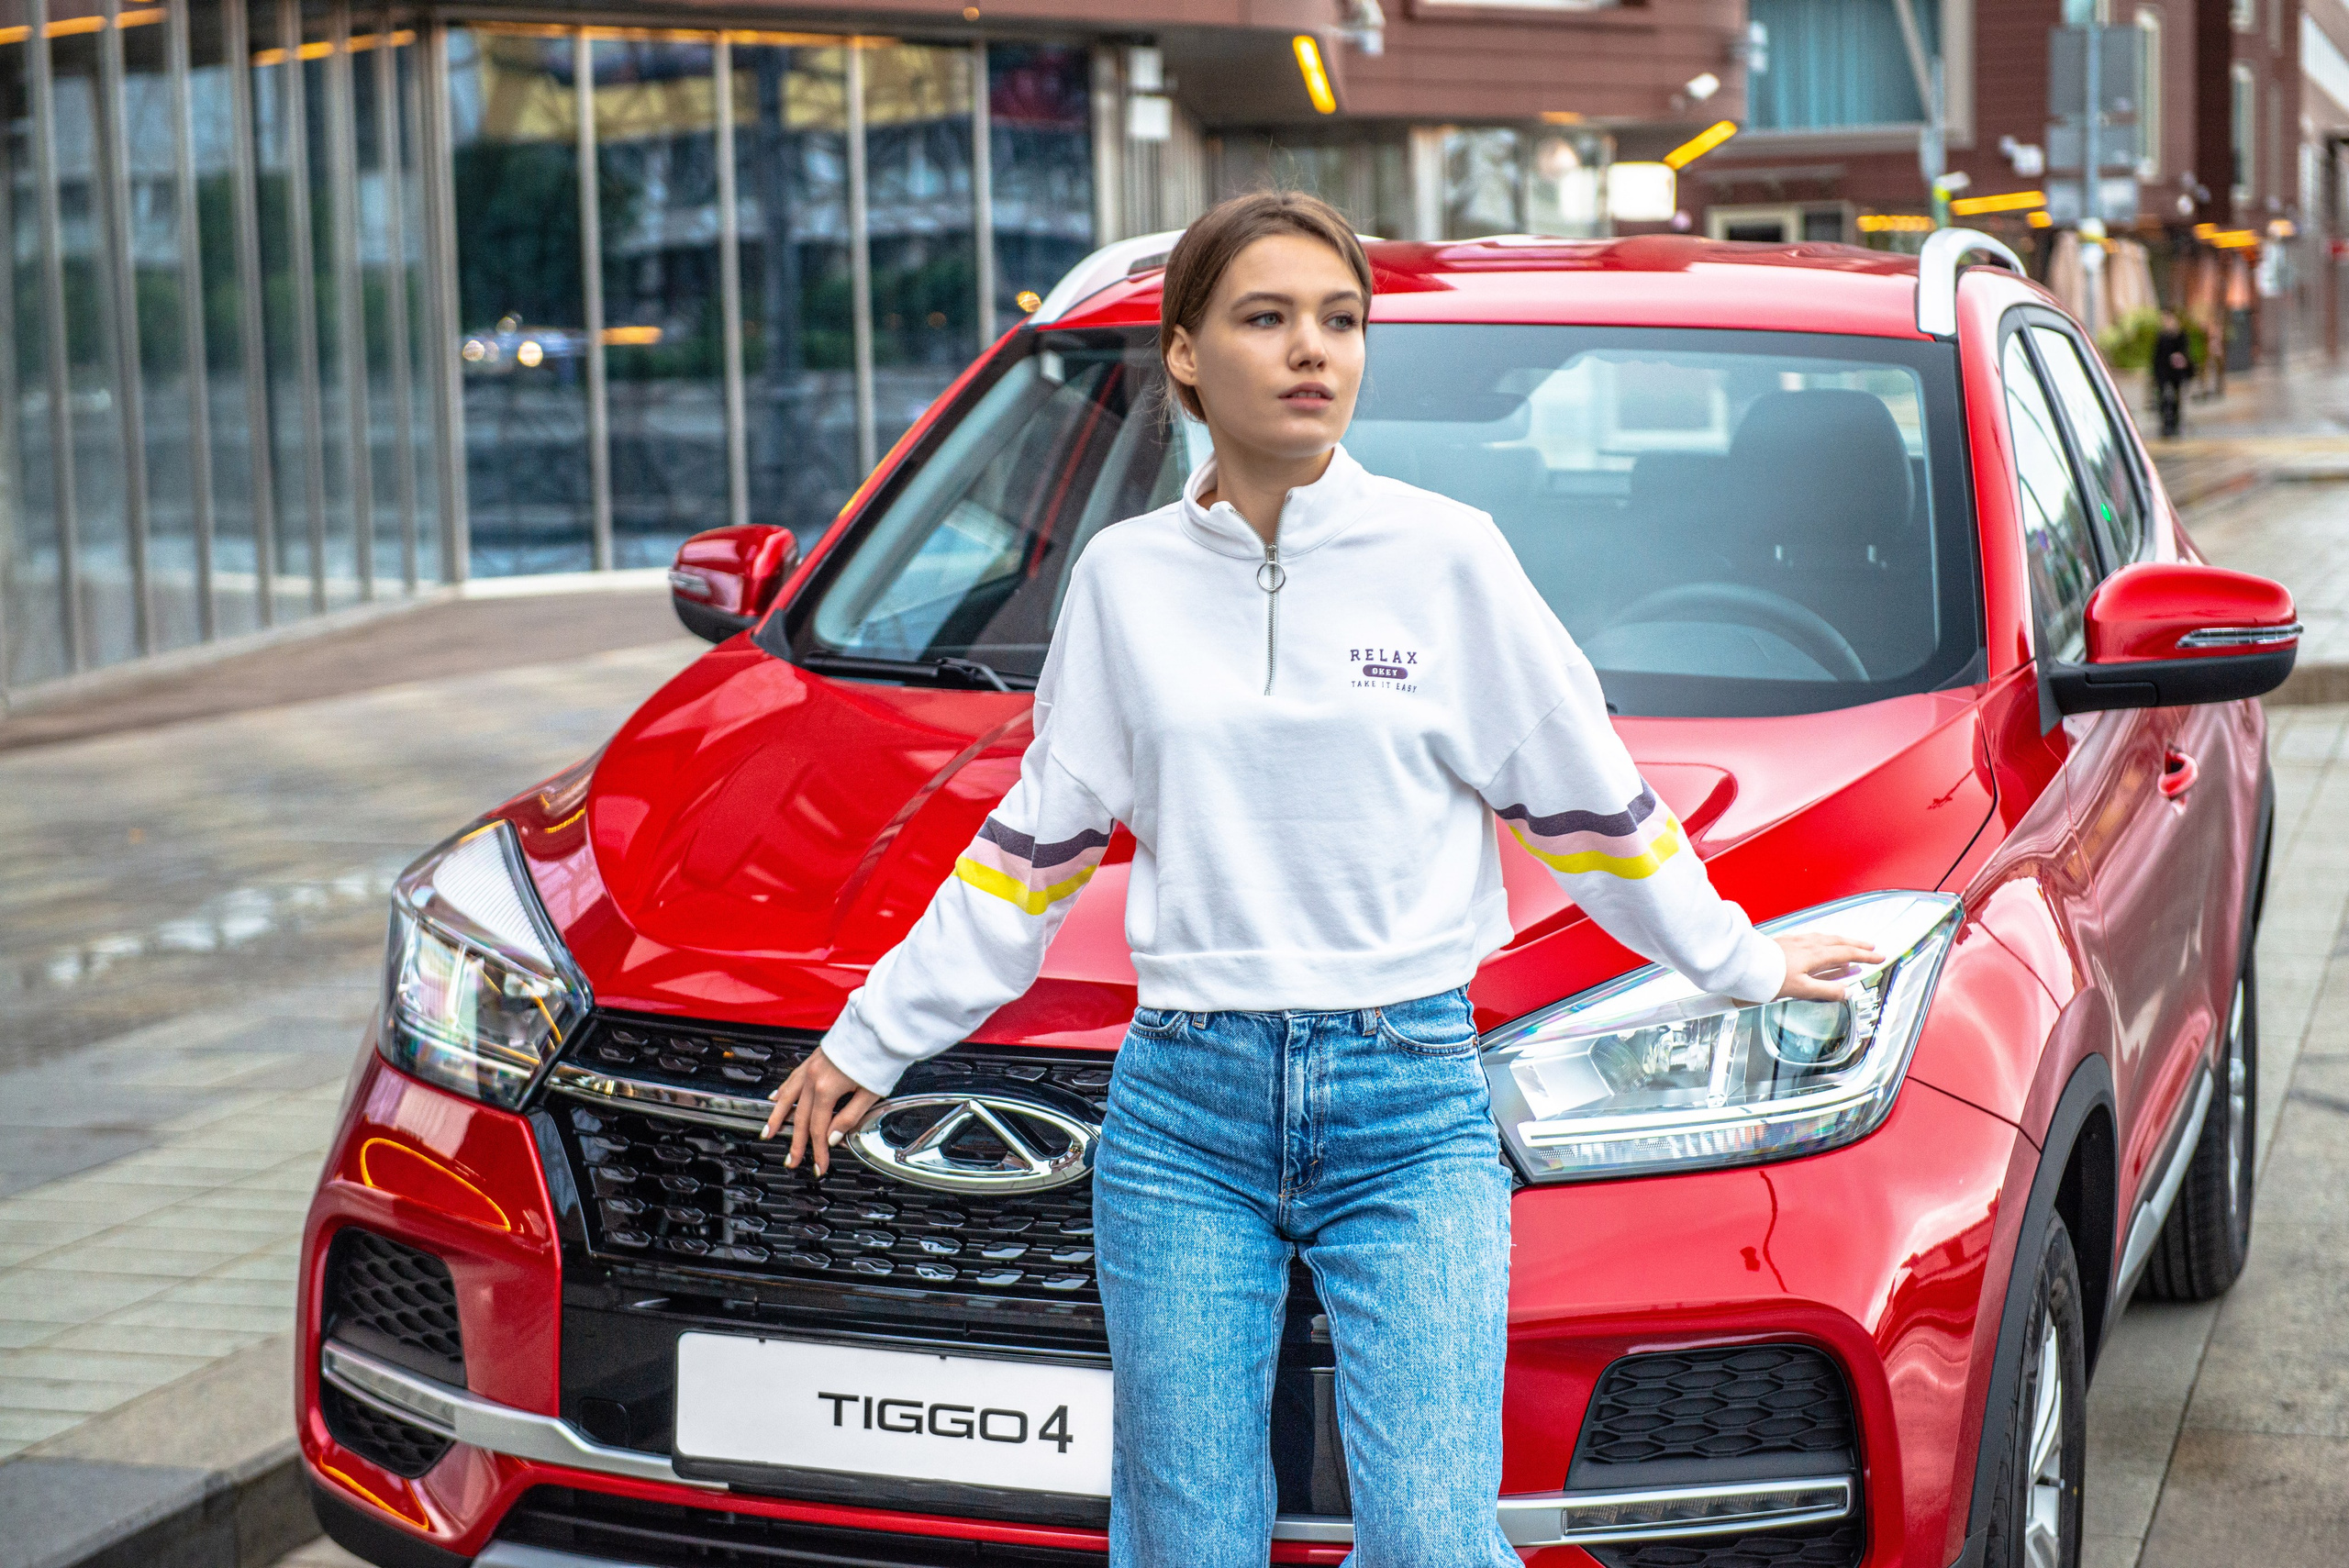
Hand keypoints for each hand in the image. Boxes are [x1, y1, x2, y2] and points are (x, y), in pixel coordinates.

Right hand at [761, 1047, 881, 1175]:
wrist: (880, 1028)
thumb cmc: (879, 1057)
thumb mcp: (870, 1094)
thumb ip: (849, 1118)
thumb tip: (833, 1138)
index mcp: (827, 1088)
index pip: (819, 1128)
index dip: (818, 1150)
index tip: (820, 1165)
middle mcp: (814, 1078)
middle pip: (801, 1118)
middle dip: (796, 1143)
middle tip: (791, 1161)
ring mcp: (811, 1067)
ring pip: (788, 1097)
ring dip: (777, 1118)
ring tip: (768, 1133)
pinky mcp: (813, 1059)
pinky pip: (791, 1078)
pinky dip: (782, 1091)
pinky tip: (775, 1099)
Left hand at [1772, 932, 1883, 1000]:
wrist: (1743, 963)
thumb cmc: (1769, 977)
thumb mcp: (1801, 989)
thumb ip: (1826, 990)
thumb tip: (1848, 991)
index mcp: (1815, 955)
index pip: (1846, 953)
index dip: (1865, 956)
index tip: (1880, 956)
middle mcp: (1808, 944)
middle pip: (1839, 942)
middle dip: (1857, 945)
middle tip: (1872, 947)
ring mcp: (1796, 941)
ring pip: (1826, 938)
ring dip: (1842, 941)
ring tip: (1851, 944)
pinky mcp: (1785, 941)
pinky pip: (1812, 937)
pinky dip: (1824, 940)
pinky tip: (1820, 942)